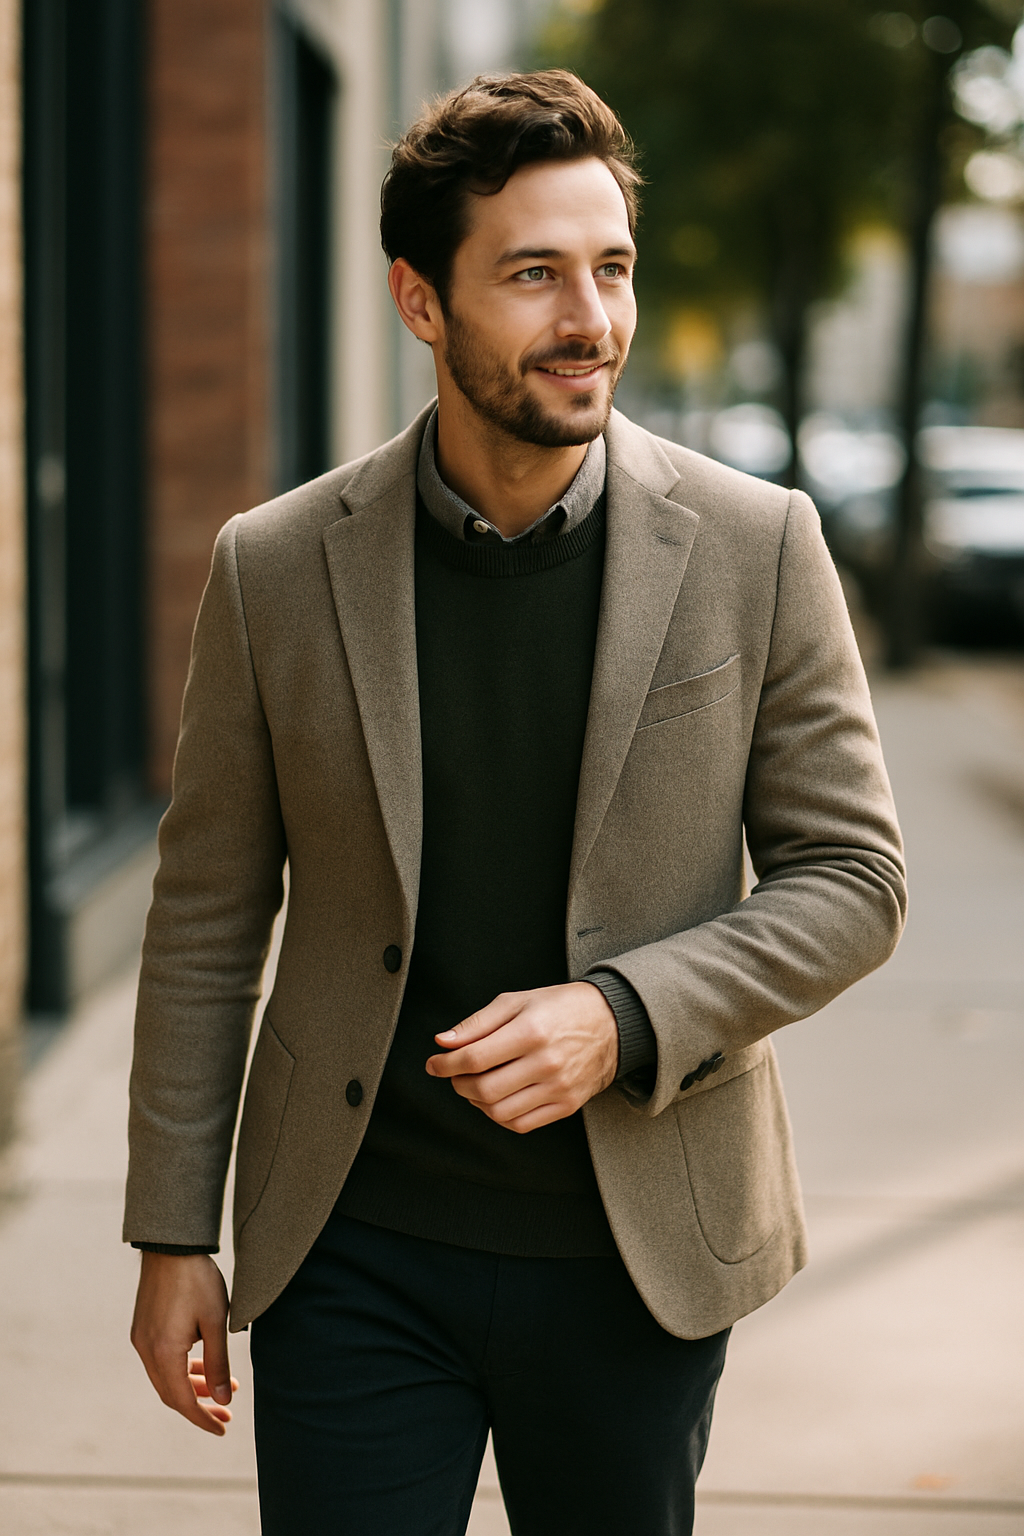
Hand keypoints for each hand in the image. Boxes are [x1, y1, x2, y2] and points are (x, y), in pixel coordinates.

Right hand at [130, 1252, 237, 1434]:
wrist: (171, 1246)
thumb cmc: (198, 1279)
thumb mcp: (216, 1321)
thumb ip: (218, 1363)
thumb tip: (222, 1399)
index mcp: (164, 1352)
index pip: (182, 1400)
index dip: (203, 1418)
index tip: (223, 1428)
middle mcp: (146, 1350)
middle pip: (172, 1393)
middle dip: (200, 1405)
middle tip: (227, 1411)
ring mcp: (142, 1339)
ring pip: (166, 1376)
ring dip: (192, 1385)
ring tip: (222, 1388)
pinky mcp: (143, 1327)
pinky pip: (161, 1360)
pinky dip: (181, 1368)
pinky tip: (201, 1363)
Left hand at [426, 982, 617, 1132]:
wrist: (611, 1023)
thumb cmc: (560, 1008)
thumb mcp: (517, 1001)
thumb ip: (478, 1023)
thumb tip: (443, 1042)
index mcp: (532, 1031)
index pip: (474, 1058)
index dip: (445, 1064)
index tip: (434, 1064)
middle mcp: (546, 1063)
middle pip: (484, 1089)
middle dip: (458, 1084)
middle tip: (454, 1074)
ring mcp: (558, 1088)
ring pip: (499, 1112)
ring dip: (476, 1103)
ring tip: (475, 1085)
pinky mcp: (567, 1105)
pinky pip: (521, 1124)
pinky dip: (499, 1116)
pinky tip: (497, 1099)